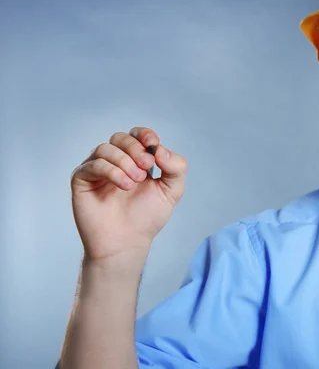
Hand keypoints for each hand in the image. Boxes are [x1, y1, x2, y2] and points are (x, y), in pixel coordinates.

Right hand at [70, 127, 187, 261]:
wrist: (127, 242)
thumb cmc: (147, 217)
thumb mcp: (172, 190)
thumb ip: (176, 167)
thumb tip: (161, 149)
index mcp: (136, 160)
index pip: (137, 135)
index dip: (145, 135)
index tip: (153, 144)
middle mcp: (115, 161)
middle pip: (120, 137)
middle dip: (136, 148)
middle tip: (147, 167)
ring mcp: (97, 169)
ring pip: (106, 148)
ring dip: (124, 162)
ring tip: (135, 182)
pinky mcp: (82, 180)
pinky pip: (94, 164)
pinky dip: (112, 171)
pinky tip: (124, 185)